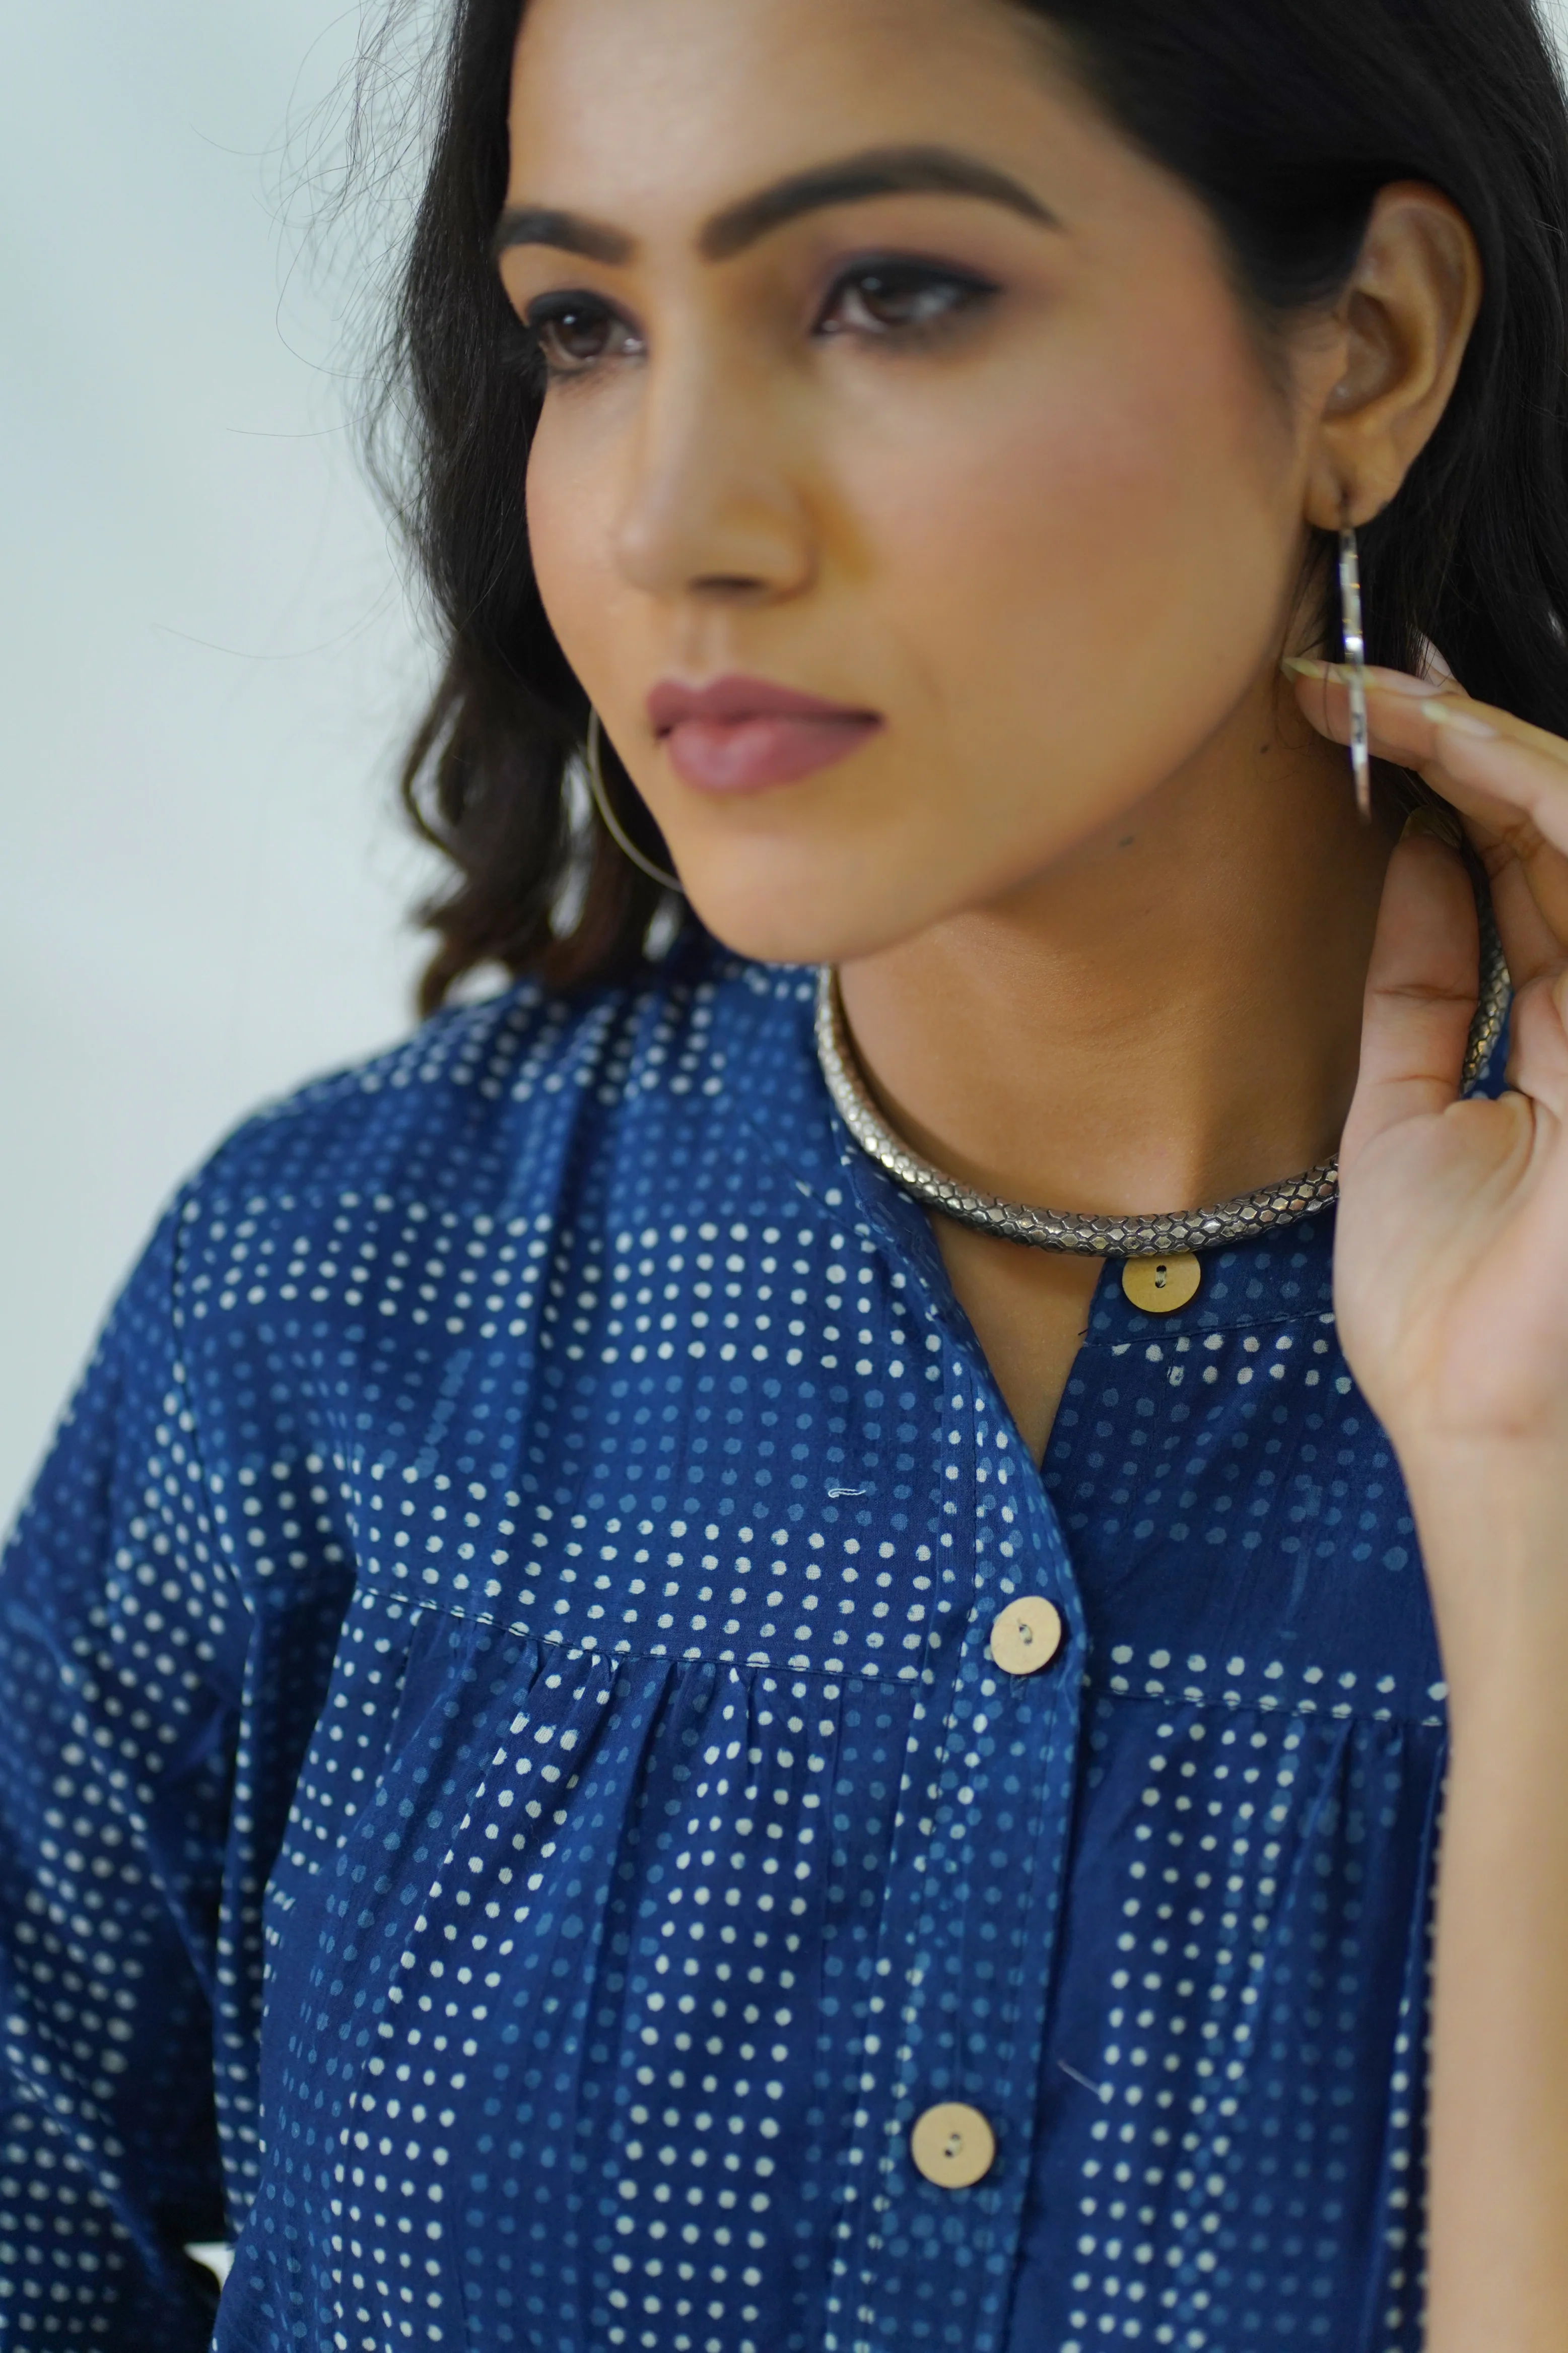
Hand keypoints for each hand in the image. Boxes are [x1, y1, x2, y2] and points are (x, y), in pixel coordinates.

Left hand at [1287, 657, 1567, 1478]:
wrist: (1481, 1417)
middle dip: (1448, 730)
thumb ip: (1422, 984)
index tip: (1336, 717)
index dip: (1439, 774)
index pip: (1518, 858)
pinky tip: (1443, 749)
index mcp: (1566, 1020)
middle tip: (1340, 674)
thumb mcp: (1404, 1109)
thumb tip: (1416, 855)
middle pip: (1550, 821)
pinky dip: (1522, 797)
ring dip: (1475, 740)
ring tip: (1372, 692)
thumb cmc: (1449, 1298)